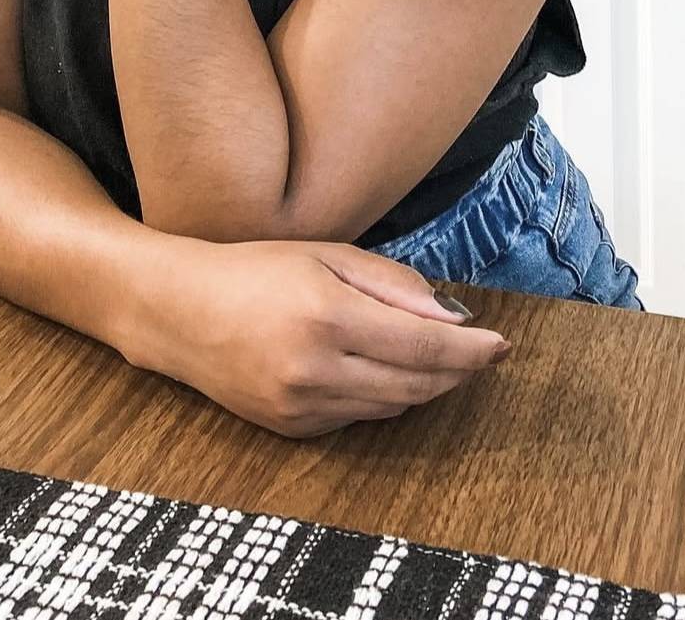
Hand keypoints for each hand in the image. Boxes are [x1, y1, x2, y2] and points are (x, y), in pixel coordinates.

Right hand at [122, 234, 511, 437]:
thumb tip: (453, 319)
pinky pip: (359, 417)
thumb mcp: (329, 255)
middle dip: (459, 372)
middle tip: (486, 353)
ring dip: (428, 387)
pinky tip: (390, 371)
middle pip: (415, 386)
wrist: (182, 313)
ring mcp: (301, 407)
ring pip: (392, 408)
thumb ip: (394, 285)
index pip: (423, 347)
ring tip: (449, 361)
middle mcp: (315, 369)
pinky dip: (386, 397)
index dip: (471, 351)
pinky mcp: (292, 429)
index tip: (502, 344)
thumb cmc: (257, 270)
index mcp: (327, 316)